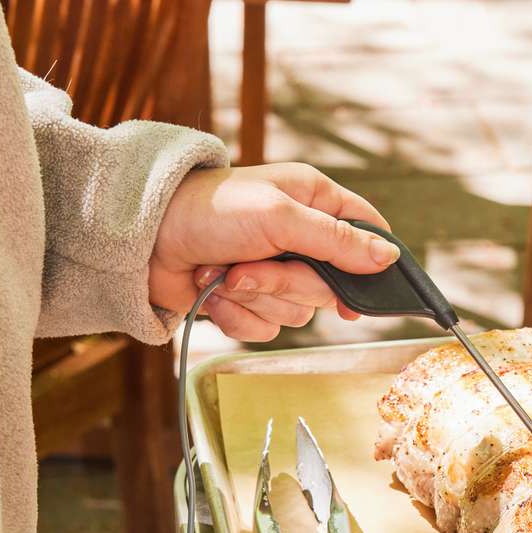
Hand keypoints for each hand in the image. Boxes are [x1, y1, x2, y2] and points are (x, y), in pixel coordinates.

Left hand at [150, 163, 399, 340]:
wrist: (144, 239)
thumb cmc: (209, 210)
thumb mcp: (280, 217)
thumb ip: (336, 241)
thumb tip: (387, 258)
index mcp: (314, 202)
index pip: (366, 232)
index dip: (372, 262)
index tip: (364, 290)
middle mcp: (299, 239)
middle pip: (329, 287)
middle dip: (288, 284)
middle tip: (254, 266)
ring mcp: (274, 273)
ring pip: (298, 314)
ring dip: (257, 299)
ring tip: (226, 273)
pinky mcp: (249, 301)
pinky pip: (265, 329)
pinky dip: (238, 315)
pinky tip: (215, 291)